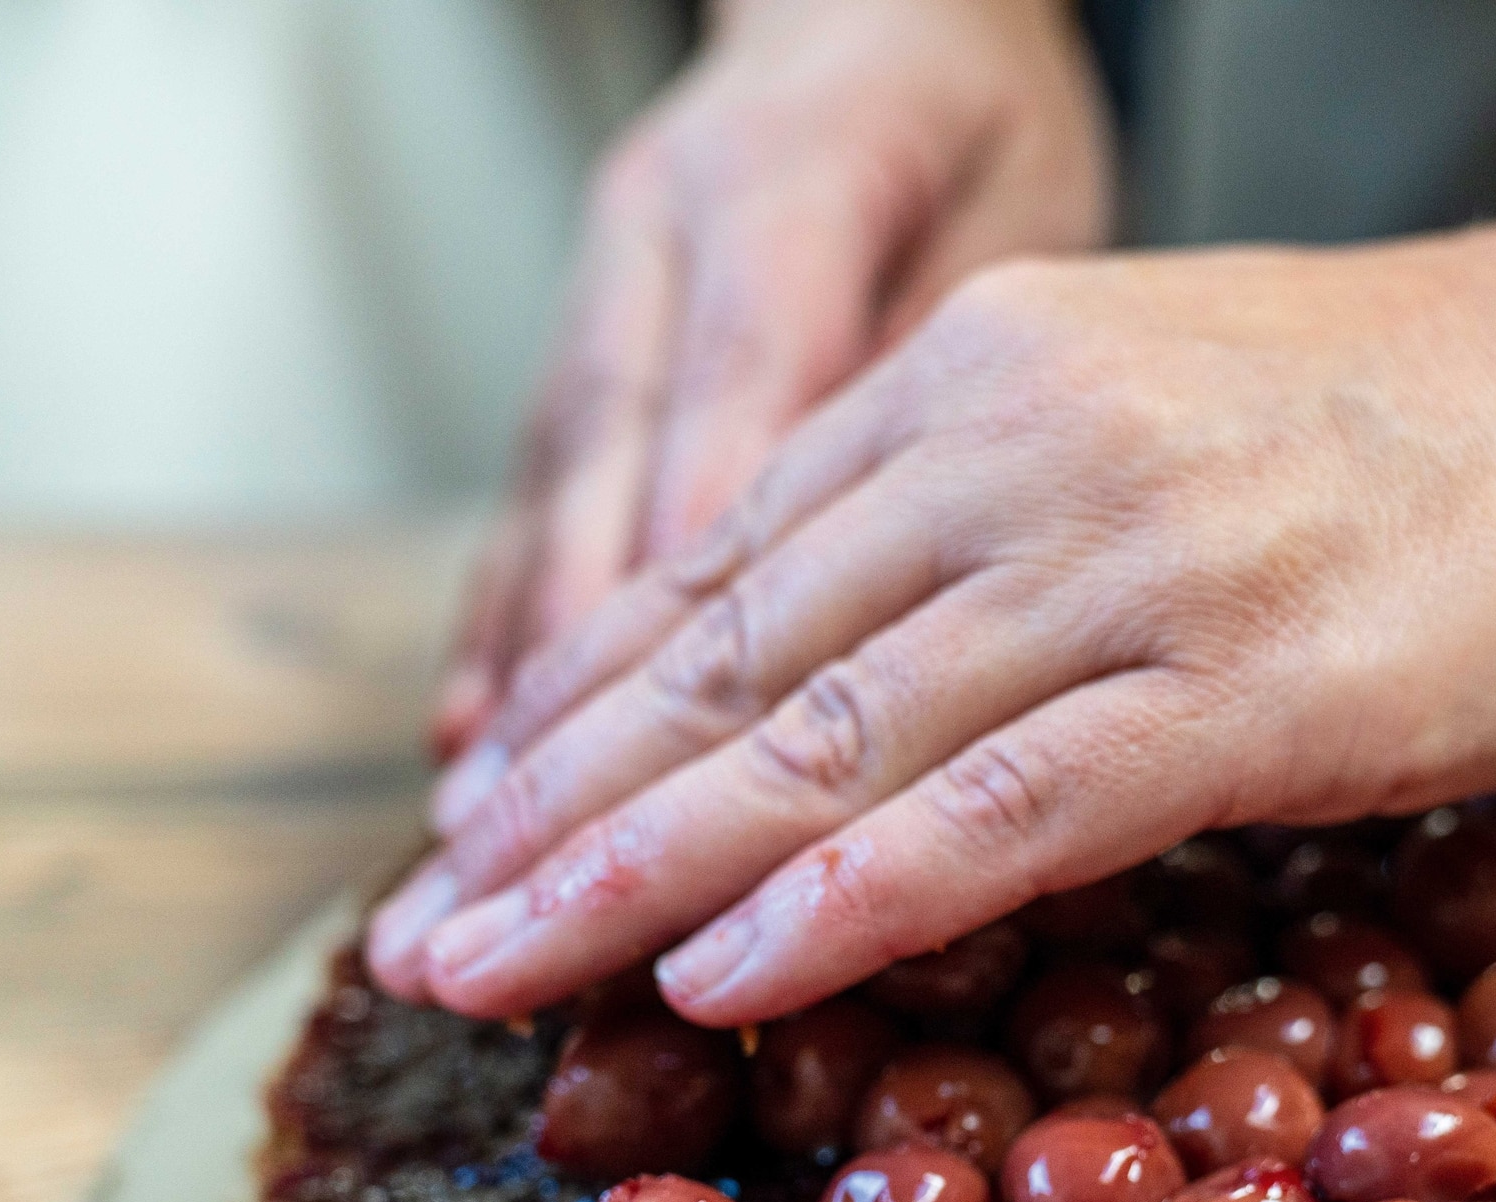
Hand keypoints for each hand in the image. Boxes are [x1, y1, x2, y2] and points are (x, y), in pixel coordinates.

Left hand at [369, 213, 1495, 1022]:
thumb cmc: (1445, 425)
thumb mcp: (1171, 417)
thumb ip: (1005, 523)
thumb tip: (876, 673)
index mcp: (991, 373)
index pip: (730, 561)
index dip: (585, 709)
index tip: (479, 820)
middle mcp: (1020, 444)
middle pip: (730, 652)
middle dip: (554, 807)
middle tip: (412, 933)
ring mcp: (1128, 559)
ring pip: (824, 736)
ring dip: (632, 874)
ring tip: (485, 976)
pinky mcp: (1246, 681)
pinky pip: (995, 810)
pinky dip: (837, 900)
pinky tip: (714, 979)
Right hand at [427, 0, 1113, 763]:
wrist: (885, 4)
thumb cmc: (982, 122)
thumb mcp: (1020, 204)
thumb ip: (956, 362)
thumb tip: (917, 550)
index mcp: (794, 180)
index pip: (744, 388)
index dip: (707, 567)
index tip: (693, 731)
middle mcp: (668, 229)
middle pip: (614, 461)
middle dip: (579, 662)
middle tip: (548, 825)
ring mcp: (609, 280)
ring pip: (558, 486)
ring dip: (525, 661)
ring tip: (483, 813)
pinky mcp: (592, 332)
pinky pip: (542, 487)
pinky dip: (511, 613)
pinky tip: (475, 728)